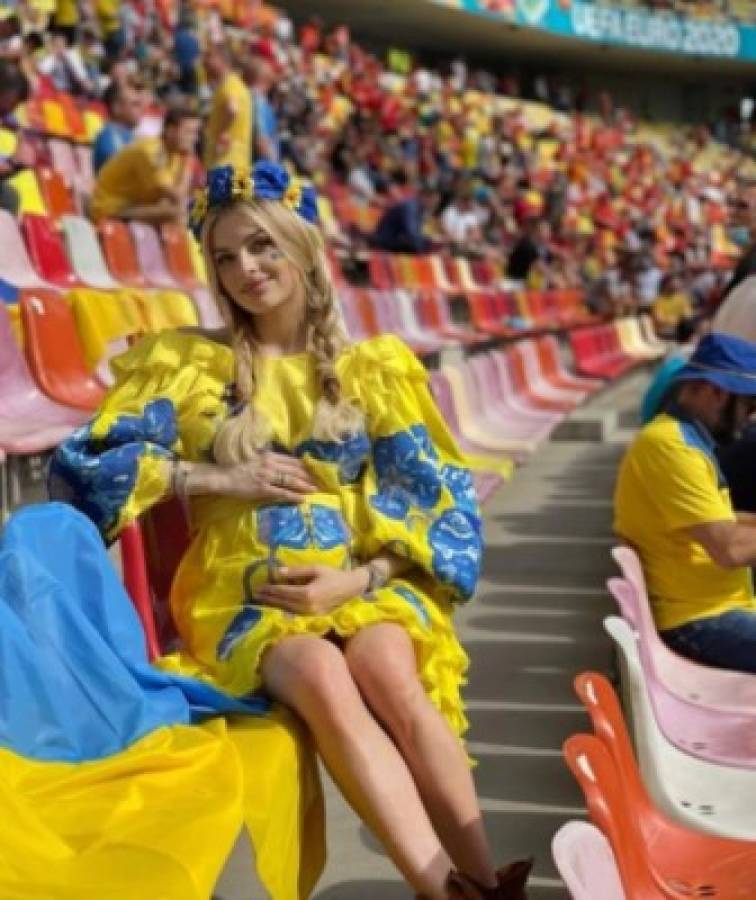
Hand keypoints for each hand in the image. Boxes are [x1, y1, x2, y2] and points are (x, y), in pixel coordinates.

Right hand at [207, 451, 320, 502]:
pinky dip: (293, 496)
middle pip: (295, 469)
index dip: (306, 466)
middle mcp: (270, 464)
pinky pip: (281, 492)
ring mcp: (267, 477)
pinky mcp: (262, 489)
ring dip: (305, 485)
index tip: (316, 470)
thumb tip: (285, 465)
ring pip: (291, 480)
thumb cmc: (238, 468)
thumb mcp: (257, 459)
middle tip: (321, 481)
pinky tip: (302, 499)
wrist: (223, 476)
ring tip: (315, 490)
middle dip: (309, 476)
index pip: (293, 460)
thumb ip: (270, 461)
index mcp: (269, 456)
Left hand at [254, 565, 368, 614]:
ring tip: (262, 600)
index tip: (258, 587)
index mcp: (307, 593)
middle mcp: (307, 606)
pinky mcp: (313, 616)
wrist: (350, 588)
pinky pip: (294, 613)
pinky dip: (283, 609)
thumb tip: (277, 572)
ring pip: (287, 609)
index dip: (270, 589)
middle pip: (283, 602)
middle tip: (255, 594)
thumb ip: (296, 571)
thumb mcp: (315, 568)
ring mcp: (310, 613)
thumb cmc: (333, 575)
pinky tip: (276, 606)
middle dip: (268, 598)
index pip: (284, 592)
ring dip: (274, 605)